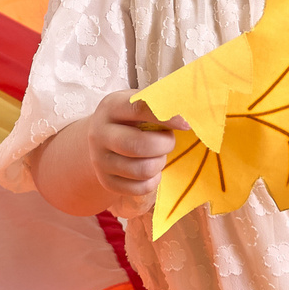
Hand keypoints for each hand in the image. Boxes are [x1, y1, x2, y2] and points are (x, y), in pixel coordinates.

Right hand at [35, 89, 181, 218]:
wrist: (101, 139)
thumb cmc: (130, 117)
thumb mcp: (138, 101)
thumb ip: (160, 102)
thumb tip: (188, 113)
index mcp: (111, 107)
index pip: (139, 109)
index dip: (166, 117)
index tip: (186, 124)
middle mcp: (100, 133)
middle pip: (139, 145)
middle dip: (164, 145)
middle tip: (169, 141)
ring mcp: (100, 160)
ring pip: (142, 170)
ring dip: (160, 163)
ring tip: (158, 155)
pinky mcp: (106, 181)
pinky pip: (140, 188)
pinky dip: (153, 180)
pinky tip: (152, 170)